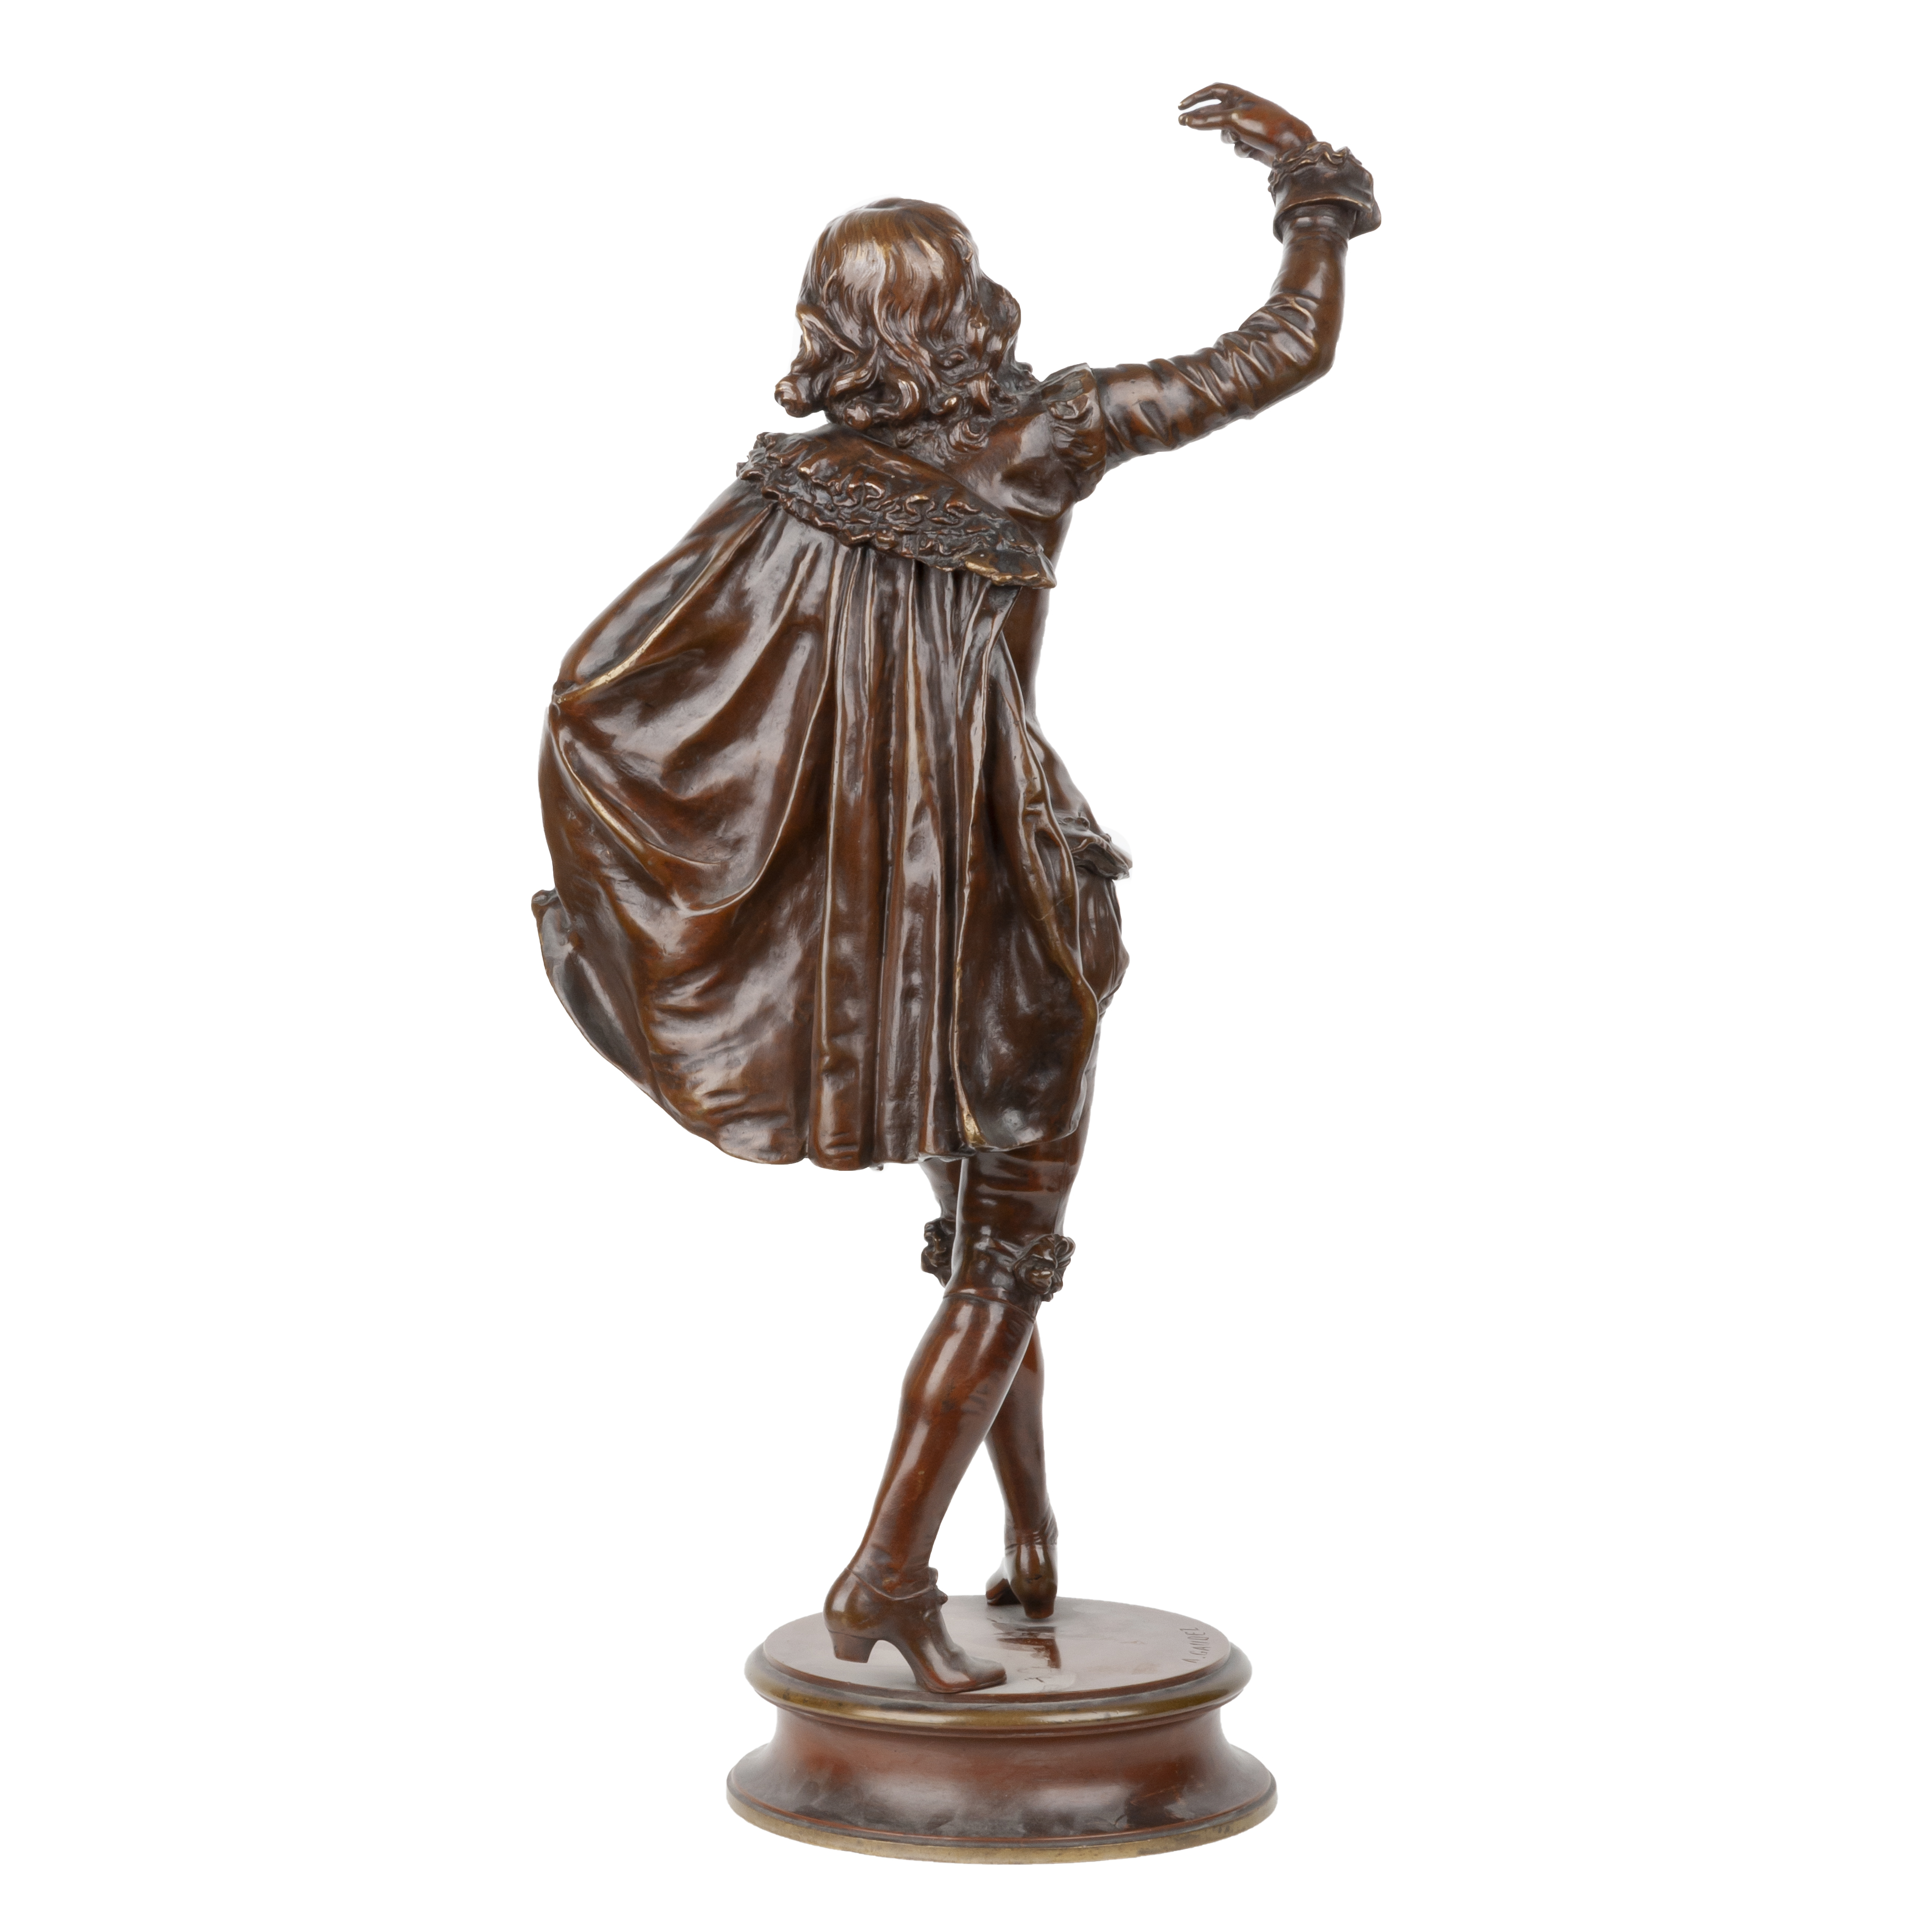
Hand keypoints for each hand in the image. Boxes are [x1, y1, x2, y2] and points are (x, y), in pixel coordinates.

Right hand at [1177, 84, 1312, 166]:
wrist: (1290, 147)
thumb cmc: (1265, 125)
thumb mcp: (1234, 119)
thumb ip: (1209, 120)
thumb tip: (1187, 120)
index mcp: (1240, 96)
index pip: (1214, 91)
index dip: (1196, 97)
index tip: (1181, 107)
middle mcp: (1242, 109)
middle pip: (1214, 113)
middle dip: (1201, 120)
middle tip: (1181, 124)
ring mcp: (1246, 127)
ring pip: (1224, 135)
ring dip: (1229, 139)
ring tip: (1242, 138)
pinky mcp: (1250, 143)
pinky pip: (1236, 148)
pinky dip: (1241, 150)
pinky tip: (1253, 150)